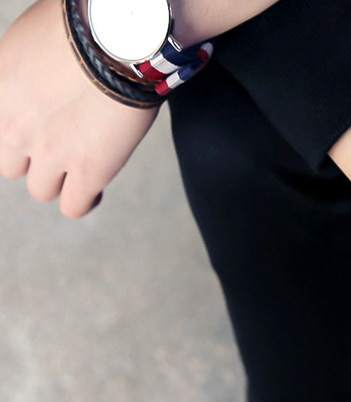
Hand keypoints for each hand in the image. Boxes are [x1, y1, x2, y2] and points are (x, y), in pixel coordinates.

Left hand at [0, 0, 157, 217]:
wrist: (117, 37)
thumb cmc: (80, 24)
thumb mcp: (24, 40)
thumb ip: (15, 72)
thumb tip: (31, 83)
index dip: (14, 134)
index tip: (34, 129)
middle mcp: (14, 126)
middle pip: (10, 165)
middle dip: (32, 158)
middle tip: (59, 144)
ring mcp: (51, 153)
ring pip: (41, 190)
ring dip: (59, 180)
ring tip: (81, 167)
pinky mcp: (89, 172)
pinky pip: (74, 207)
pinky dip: (84, 200)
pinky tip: (95, 187)